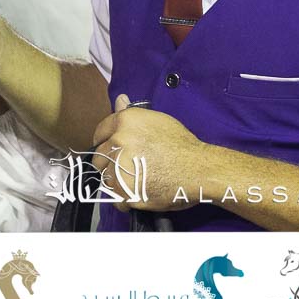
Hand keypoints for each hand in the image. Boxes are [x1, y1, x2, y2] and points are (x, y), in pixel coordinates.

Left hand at [91, 94, 208, 212]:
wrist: (198, 169)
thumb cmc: (181, 143)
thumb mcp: (157, 121)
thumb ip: (132, 114)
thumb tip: (119, 99)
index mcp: (125, 121)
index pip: (100, 132)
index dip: (106, 142)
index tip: (114, 150)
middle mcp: (118, 141)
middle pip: (99, 157)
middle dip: (111, 163)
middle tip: (131, 167)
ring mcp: (119, 166)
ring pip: (106, 178)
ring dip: (118, 181)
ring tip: (140, 180)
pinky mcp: (124, 190)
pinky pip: (114, 198)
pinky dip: (125, 199)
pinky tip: (140, 192)